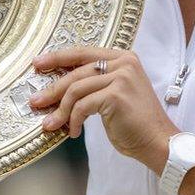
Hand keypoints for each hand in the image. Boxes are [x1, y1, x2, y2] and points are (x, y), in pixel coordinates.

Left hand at [29, 46, 177, 168]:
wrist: (158, 142)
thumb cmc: (135, 122)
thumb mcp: (114, 94)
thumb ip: (94, 83)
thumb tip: (59, 86)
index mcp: (123, 58)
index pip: (83, 53)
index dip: (58, 57)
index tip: (39, 63)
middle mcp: (124, 62)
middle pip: (76, 71)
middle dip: (52, 88)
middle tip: (36, 101)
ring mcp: (121, 77)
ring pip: (76, 89)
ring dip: (60, 110)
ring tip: (50, 124)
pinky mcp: (116, 95)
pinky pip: (82, 106)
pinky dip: (73, 120)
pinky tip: (74, 132)